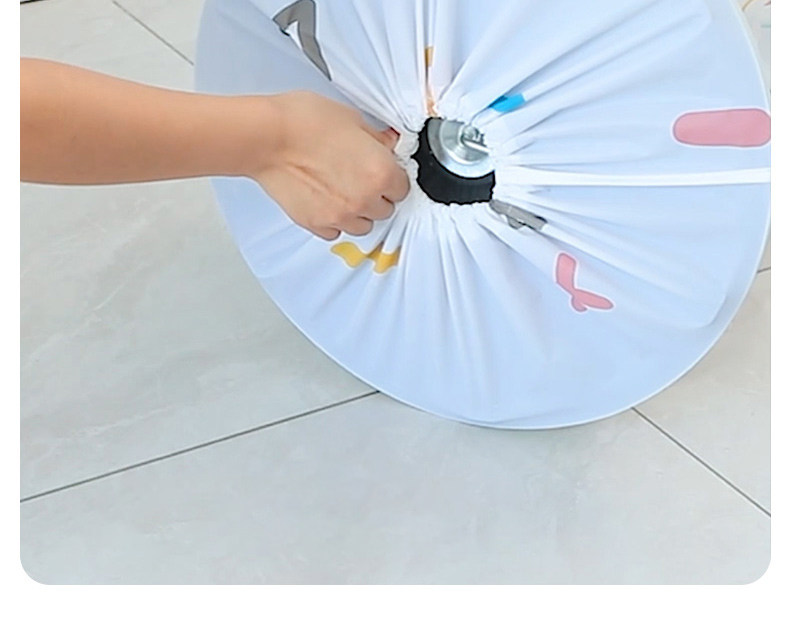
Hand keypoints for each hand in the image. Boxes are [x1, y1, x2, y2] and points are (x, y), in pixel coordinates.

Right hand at [251, 91, 409, 239]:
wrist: (267, 137)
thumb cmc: (305, 121)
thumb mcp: (352, 119)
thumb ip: (375, 140)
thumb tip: (387, 147)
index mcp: (380, 172)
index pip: (403, 188)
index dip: (392, 178)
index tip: (382, 171)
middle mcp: (364, 199)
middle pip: (385, 209)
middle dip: (376, 195)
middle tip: (359, 177)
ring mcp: (340, 215)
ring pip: (363, 226)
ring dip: (358, 212)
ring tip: (342, 191)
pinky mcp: (316, 224)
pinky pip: (335, 231)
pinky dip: (334, 220)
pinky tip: (325, 200)